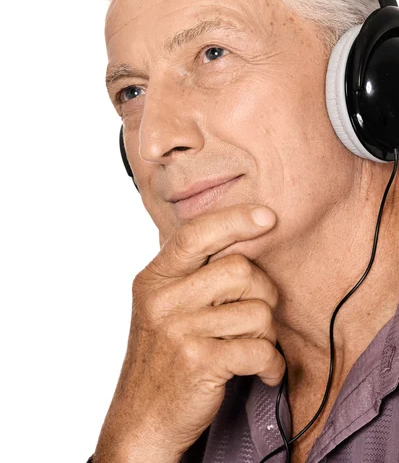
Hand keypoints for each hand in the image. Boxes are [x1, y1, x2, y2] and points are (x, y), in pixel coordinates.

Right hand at [93, 203, 283, 461]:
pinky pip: (261, 350)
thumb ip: (188, 273)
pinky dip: (272, 364)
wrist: (143, 420)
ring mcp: (180, 330)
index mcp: (154, 279)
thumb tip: (236, 236)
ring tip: (251, 347)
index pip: (196, 234)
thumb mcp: (160, 306)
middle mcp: (163, 299)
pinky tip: (263, 371)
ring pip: (257, 311)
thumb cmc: (162, 357)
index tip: (267, 217)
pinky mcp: (201, 362)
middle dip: (263, 291)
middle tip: (258, 312)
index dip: (235, 220)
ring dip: (267, 334)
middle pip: (240, 269)